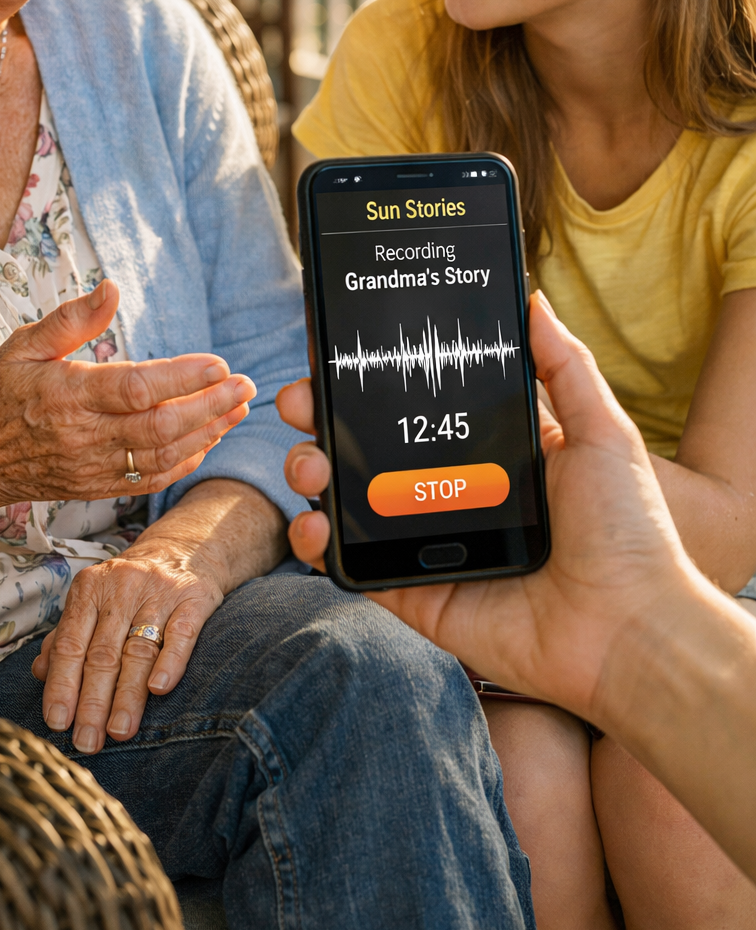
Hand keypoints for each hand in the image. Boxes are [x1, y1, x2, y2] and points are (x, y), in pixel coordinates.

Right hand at [0, 280, 255, 510]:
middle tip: (246, 386)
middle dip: (210, 407)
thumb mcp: (22, 345)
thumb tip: (112, 288)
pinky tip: (208, 439)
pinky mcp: (95, 487)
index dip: (181, 378)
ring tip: (238, 408)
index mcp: (65, 395)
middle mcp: (82, 436)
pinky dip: (184, 462)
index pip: (134, 388)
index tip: (219, 363)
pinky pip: (149, 480)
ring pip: (161, 456)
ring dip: (207, 433)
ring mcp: (91, 467)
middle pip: (159, 427)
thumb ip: (72, 319)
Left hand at [31, 524, 225, 742]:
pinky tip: (160, 689)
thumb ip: (66, 635)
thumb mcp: (93, 600)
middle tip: (86, 741)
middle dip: (92, 702)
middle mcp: (122, 588)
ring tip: (119, 731)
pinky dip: (170, 662)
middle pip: (103, 653)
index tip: (57, 722)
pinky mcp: (194, 598)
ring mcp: (159, 592)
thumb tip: (40, 672)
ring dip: (128, 695)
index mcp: (90, 589)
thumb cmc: (129, 586)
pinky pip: (181, 633)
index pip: (70, 643)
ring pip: (139, 649)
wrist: (184, 549)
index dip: (62, 684)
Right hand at [278, 292, 694, 725]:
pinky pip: (354, 567)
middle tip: (301, 402)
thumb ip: (565, 366)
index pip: (417, 404)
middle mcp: (452, 491)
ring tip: (310, 466)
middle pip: (367, 445)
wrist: (630, 629)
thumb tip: (534, 300)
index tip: (334, 352)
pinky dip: (319, 546)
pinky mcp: (416, 593)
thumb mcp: (602, 431)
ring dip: (312, 474)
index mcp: (491, 450)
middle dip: (322, 417)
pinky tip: (312, 525)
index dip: (370, 379)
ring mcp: (430, 542)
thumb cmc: (627, 531)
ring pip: (348, 500)